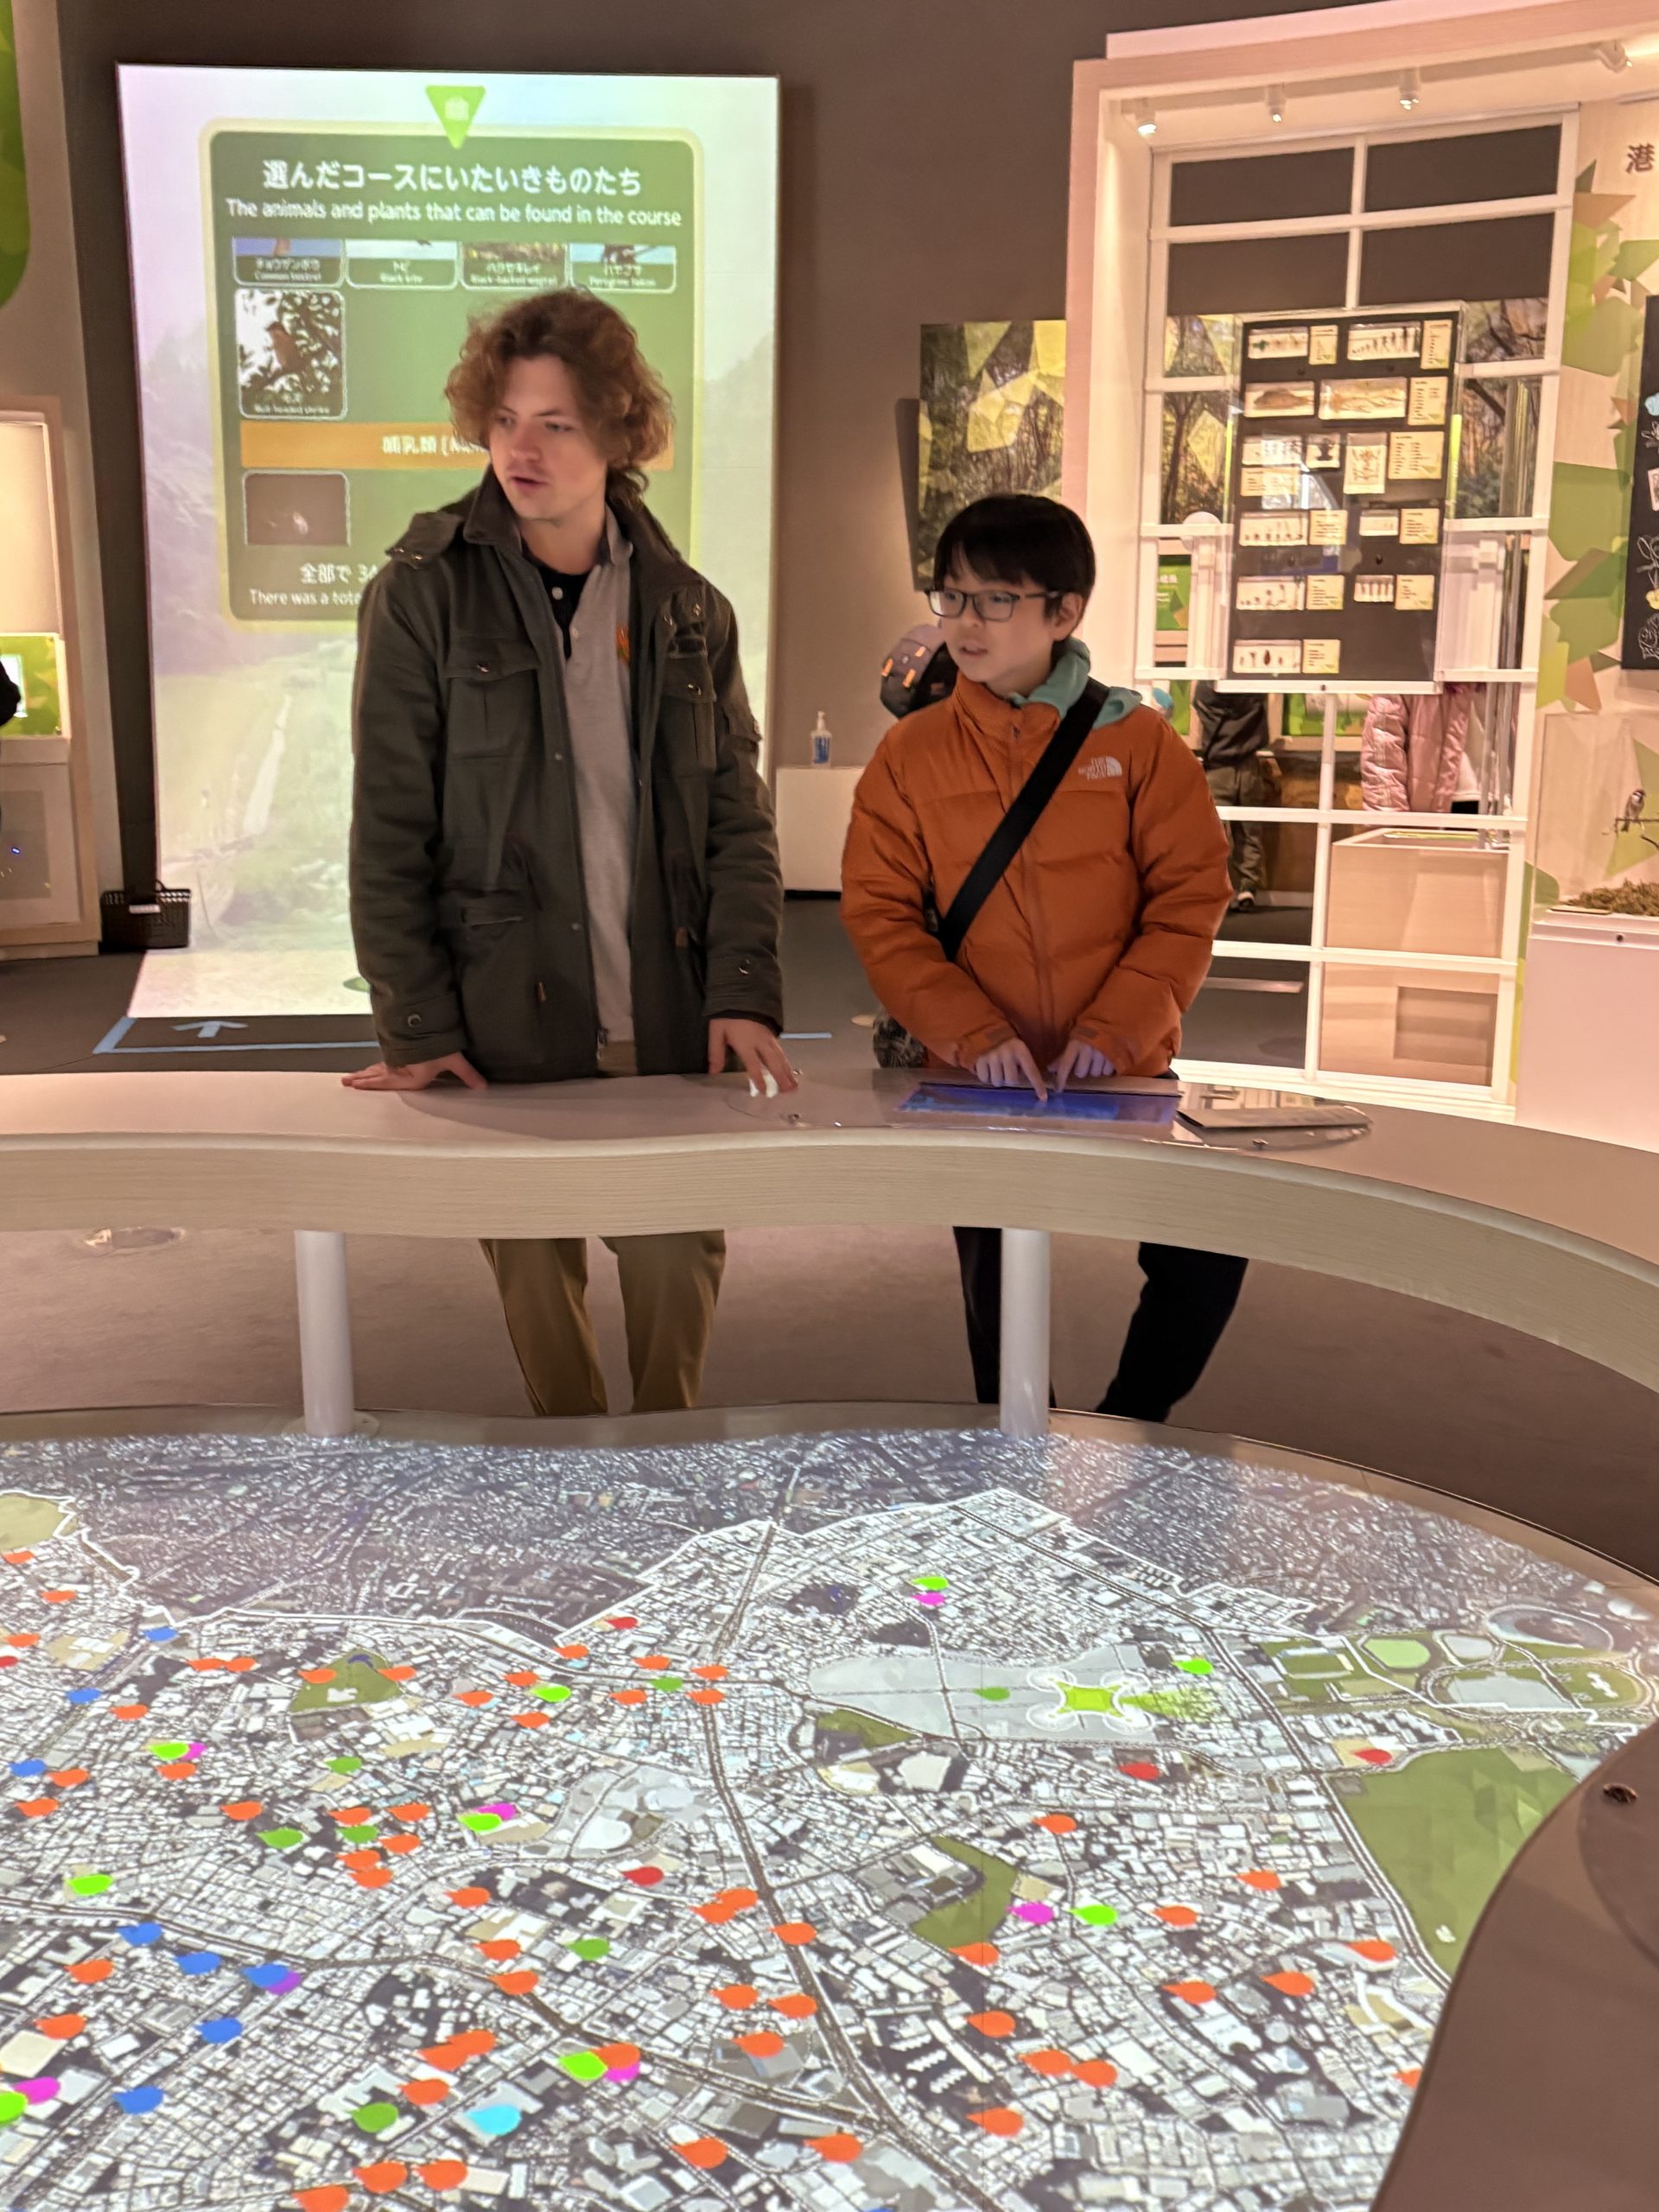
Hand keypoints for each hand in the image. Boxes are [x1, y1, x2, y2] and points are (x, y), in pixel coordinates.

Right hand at [342, 1052, 486, 1091]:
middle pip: (378, 1075)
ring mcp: (395, 1055)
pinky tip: (371, 1063)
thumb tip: (482, 1086)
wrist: (422, 1020)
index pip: (389, 1083)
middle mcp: (399, 1067)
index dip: (374, 1085)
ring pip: (376, 1066)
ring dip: (364, 1071)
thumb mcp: (454, 1059)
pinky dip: (373, 1062)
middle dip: (362, 1079)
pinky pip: (381, 1056)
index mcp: (411, 1076)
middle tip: (346, 1082)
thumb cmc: (437, 1042)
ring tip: (349, 1077)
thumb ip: (467, 1073)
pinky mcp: (395, 1044)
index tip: (358, 1085)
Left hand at [709, 1018, 798, 1095]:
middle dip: (781, 1077)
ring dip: (787, 1071)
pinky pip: (781, 1050)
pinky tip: (789, 1068)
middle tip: (789, 1091)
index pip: (753, 1064)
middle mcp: (760, 1042)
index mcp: (745, 1043)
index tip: (764, 1091)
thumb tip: (713, 1072)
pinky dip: (786, 1061)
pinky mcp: (771, 1033)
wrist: (740, 994)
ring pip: (780, 1057)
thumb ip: (716, 1053)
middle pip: (773, 1062)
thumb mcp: (716, 1032)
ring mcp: (768, 1037)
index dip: (759, 1078)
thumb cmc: (727, 1015)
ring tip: (794, 1084)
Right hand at [974, 1039, 1047, 1102]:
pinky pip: (985, 1079)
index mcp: (1021, 1050)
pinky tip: (988, 1068)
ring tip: (998, 1069)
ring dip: (999, 1079)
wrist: (989, 1035)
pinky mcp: (980, 1060)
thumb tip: (1037, 1093)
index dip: (1038, 1086)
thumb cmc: (1010, 1049)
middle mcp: (1007, 1052)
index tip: (1043, 1098)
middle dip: (1011, 1079)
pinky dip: (986, 1077)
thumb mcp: (1021, 1052)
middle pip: (1012, 1081)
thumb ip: (1027, 1068)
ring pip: (997, 1082)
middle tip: (1008, 1071)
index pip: (1031, 1072)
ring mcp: (992, 1055)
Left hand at [1051, 1038, 1115, 1092]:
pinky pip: (1107, 1072)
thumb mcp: (1074, 1041)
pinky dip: (1106, 1069)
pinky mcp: (1115, 1056)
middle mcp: (1088, 1049)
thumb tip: (1050, 1069)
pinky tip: (1106, 1059)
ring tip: (1097, 1059)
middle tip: (1085, 1062)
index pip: (1065, 1065)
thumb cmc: (1088, 1032)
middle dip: (1082, 1070)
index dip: (1061, 1079)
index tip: (1058, 1089)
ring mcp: (1102, 1053)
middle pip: (1080, 1073)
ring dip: (1094, 1069)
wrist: (1109, 1021)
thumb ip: (1063, 1056)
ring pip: (1094, 1074)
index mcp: (1075, 1044)